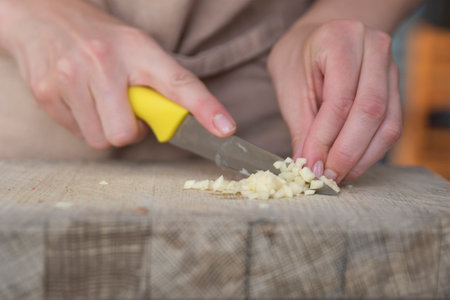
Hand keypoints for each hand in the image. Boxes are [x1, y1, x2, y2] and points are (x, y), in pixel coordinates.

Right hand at [0, 0, 234, 149]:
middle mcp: (103, 62)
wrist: (42, 15)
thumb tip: (174, 125)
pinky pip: (77, 134)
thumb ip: (159, 84)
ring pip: (100, 140)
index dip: (205, 109)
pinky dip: (85, 124)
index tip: (225, 130)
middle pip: (126, 133)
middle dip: (129, 131)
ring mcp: (70, 77)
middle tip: (125, 111)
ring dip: (106, 129)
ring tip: (101, 103)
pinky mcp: (46, 93)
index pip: (179, 82)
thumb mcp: (136, 49)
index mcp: (138, 49)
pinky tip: (81, 100)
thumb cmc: (100, 38)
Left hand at [268, 20, 400, 181]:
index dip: (325, 138)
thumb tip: (307, 166)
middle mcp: (374, 48)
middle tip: (326, 177)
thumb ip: (302, 126)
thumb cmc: (299, 60)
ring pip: (387, 123)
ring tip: (338, 175)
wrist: (319, 39)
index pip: (340, 99)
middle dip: (346, 152)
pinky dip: (372, 151)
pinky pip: (392, 126)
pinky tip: (352, 164)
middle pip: (370, 111)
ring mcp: (390, 68)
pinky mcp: (396, 88)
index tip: (311, 167)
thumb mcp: (290, 86)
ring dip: (362, 157)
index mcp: (342, 39)